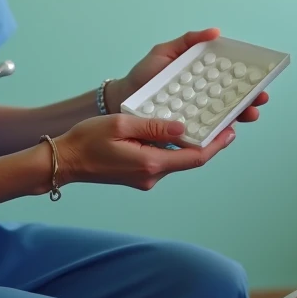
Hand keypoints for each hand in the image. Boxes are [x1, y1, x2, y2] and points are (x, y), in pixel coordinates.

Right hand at [57, 113, 234, 190]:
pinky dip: (174, 146)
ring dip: (191, 143)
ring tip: (204, 120)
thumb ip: (154, 126)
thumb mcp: (121, 124)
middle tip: (225, 120)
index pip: (195, 157)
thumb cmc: (88, 140)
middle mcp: (152, 175)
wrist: (64, 161)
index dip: (216, 144)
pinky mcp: (139, 174)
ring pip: (177, 159)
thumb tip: (182, 127)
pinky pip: (163, 159)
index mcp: (151, 163)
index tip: (231, 130)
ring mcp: (145, 178)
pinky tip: (176, 129)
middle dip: (208, 141)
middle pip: (190, 159)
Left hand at [109, 28, 268, 121]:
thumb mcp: (165, 52)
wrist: (122, 99)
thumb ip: (189, 41)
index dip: (247, 82)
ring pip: (222, 118)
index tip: (261, 82)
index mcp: (202, 80)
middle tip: (259, 100)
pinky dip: (216, 132)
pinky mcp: (184, 133)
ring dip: (239, 117)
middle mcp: (201, 100)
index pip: (229, 81)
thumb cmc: (144, 75)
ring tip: (249, 115)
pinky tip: (226, 130)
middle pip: (232, 101)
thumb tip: (216, 32)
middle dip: (249, 101)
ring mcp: (194, 117)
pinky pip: (204, 133)